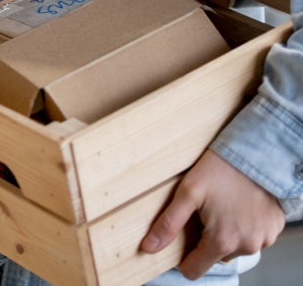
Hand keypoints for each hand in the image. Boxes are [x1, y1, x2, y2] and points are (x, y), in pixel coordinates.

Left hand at [141, 149, 284, 278]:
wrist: (257, 154)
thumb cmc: (220, 170)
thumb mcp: (188, 192)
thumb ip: (169, 223)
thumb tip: (148, 247)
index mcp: (222, 241)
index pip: (195, 269)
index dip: (183, 258)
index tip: (180, 241)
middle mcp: (245, 247)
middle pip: (215, 256)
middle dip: (206, 240)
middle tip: (203, 212)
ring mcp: (263, 240)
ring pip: (235, 247)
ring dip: (227, 233)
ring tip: (222, 206)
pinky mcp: (274, 230)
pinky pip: (254, 237)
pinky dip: (245, 227)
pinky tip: (239, 206)